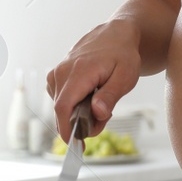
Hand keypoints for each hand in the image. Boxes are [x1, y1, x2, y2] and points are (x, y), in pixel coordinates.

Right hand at [45, 18, 141, 142]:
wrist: (115, 34)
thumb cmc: (123, 55)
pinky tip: (90, 98)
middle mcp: (62, 72)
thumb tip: (97, 113)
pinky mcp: (56, 75)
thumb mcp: (125, 76)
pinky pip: (60, 98)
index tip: (77, 146)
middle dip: (80, 123)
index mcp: (79, 72)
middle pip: (62, 110)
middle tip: (103, 120)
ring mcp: (57, 72)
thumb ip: (110, 96)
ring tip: (100, 104)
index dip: (66, 130)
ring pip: (61, 106)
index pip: (63, 107)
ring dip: (78, 114)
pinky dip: (73, 105)